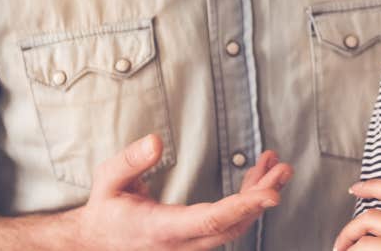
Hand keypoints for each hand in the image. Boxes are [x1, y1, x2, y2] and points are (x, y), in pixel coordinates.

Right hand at [74, 133, 291, 250]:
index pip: (211, 219)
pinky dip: (246, 201)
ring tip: (276, 166)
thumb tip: (157, 141)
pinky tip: (256, 178)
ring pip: (234, 226)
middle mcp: (181, 243)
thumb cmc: (105, 209)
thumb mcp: (108, 179)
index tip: (271, 195)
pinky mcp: (195, 240)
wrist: (96, 242)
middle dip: (262, 197)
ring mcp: (190, 246)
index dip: (244, 207)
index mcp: (161, 228)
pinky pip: (227, 224)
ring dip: (257, 196)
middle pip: (232, 225)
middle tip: (284, 170)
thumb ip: (131, 161)